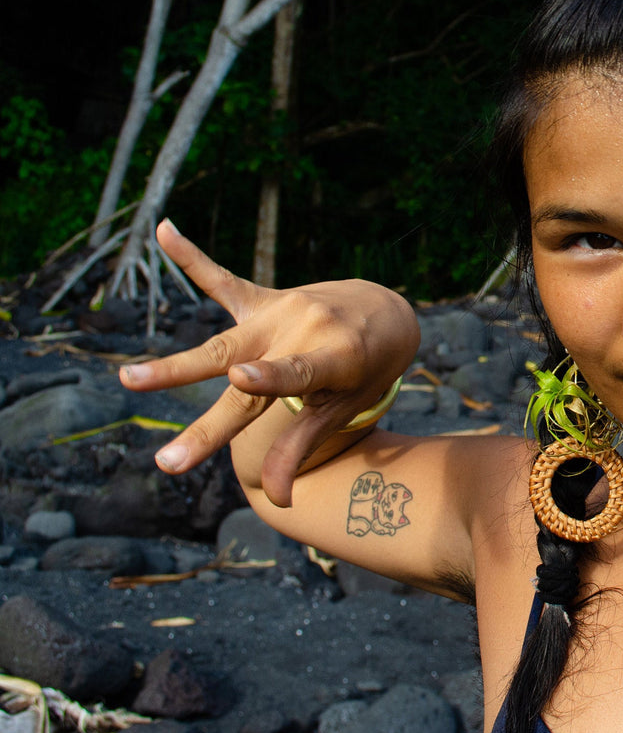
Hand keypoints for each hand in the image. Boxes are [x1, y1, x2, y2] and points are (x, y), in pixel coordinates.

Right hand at [120, 220, 420, 506]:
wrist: (385, 313)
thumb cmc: (366, 371)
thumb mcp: (344, 407)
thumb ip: (304, 445)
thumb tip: (281, 502)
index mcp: (333, 359)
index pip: (296, 374)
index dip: (271, 377)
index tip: (242, 379)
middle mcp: (302, 331)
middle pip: (242, 375)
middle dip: (207, 418)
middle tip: (165, 456)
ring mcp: (281, 312)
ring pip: (223, 341)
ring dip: (175, 366)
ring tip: (127, 380)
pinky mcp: (265, 299)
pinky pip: (222, 280)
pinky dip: (191, 258)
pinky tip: (164, 230)